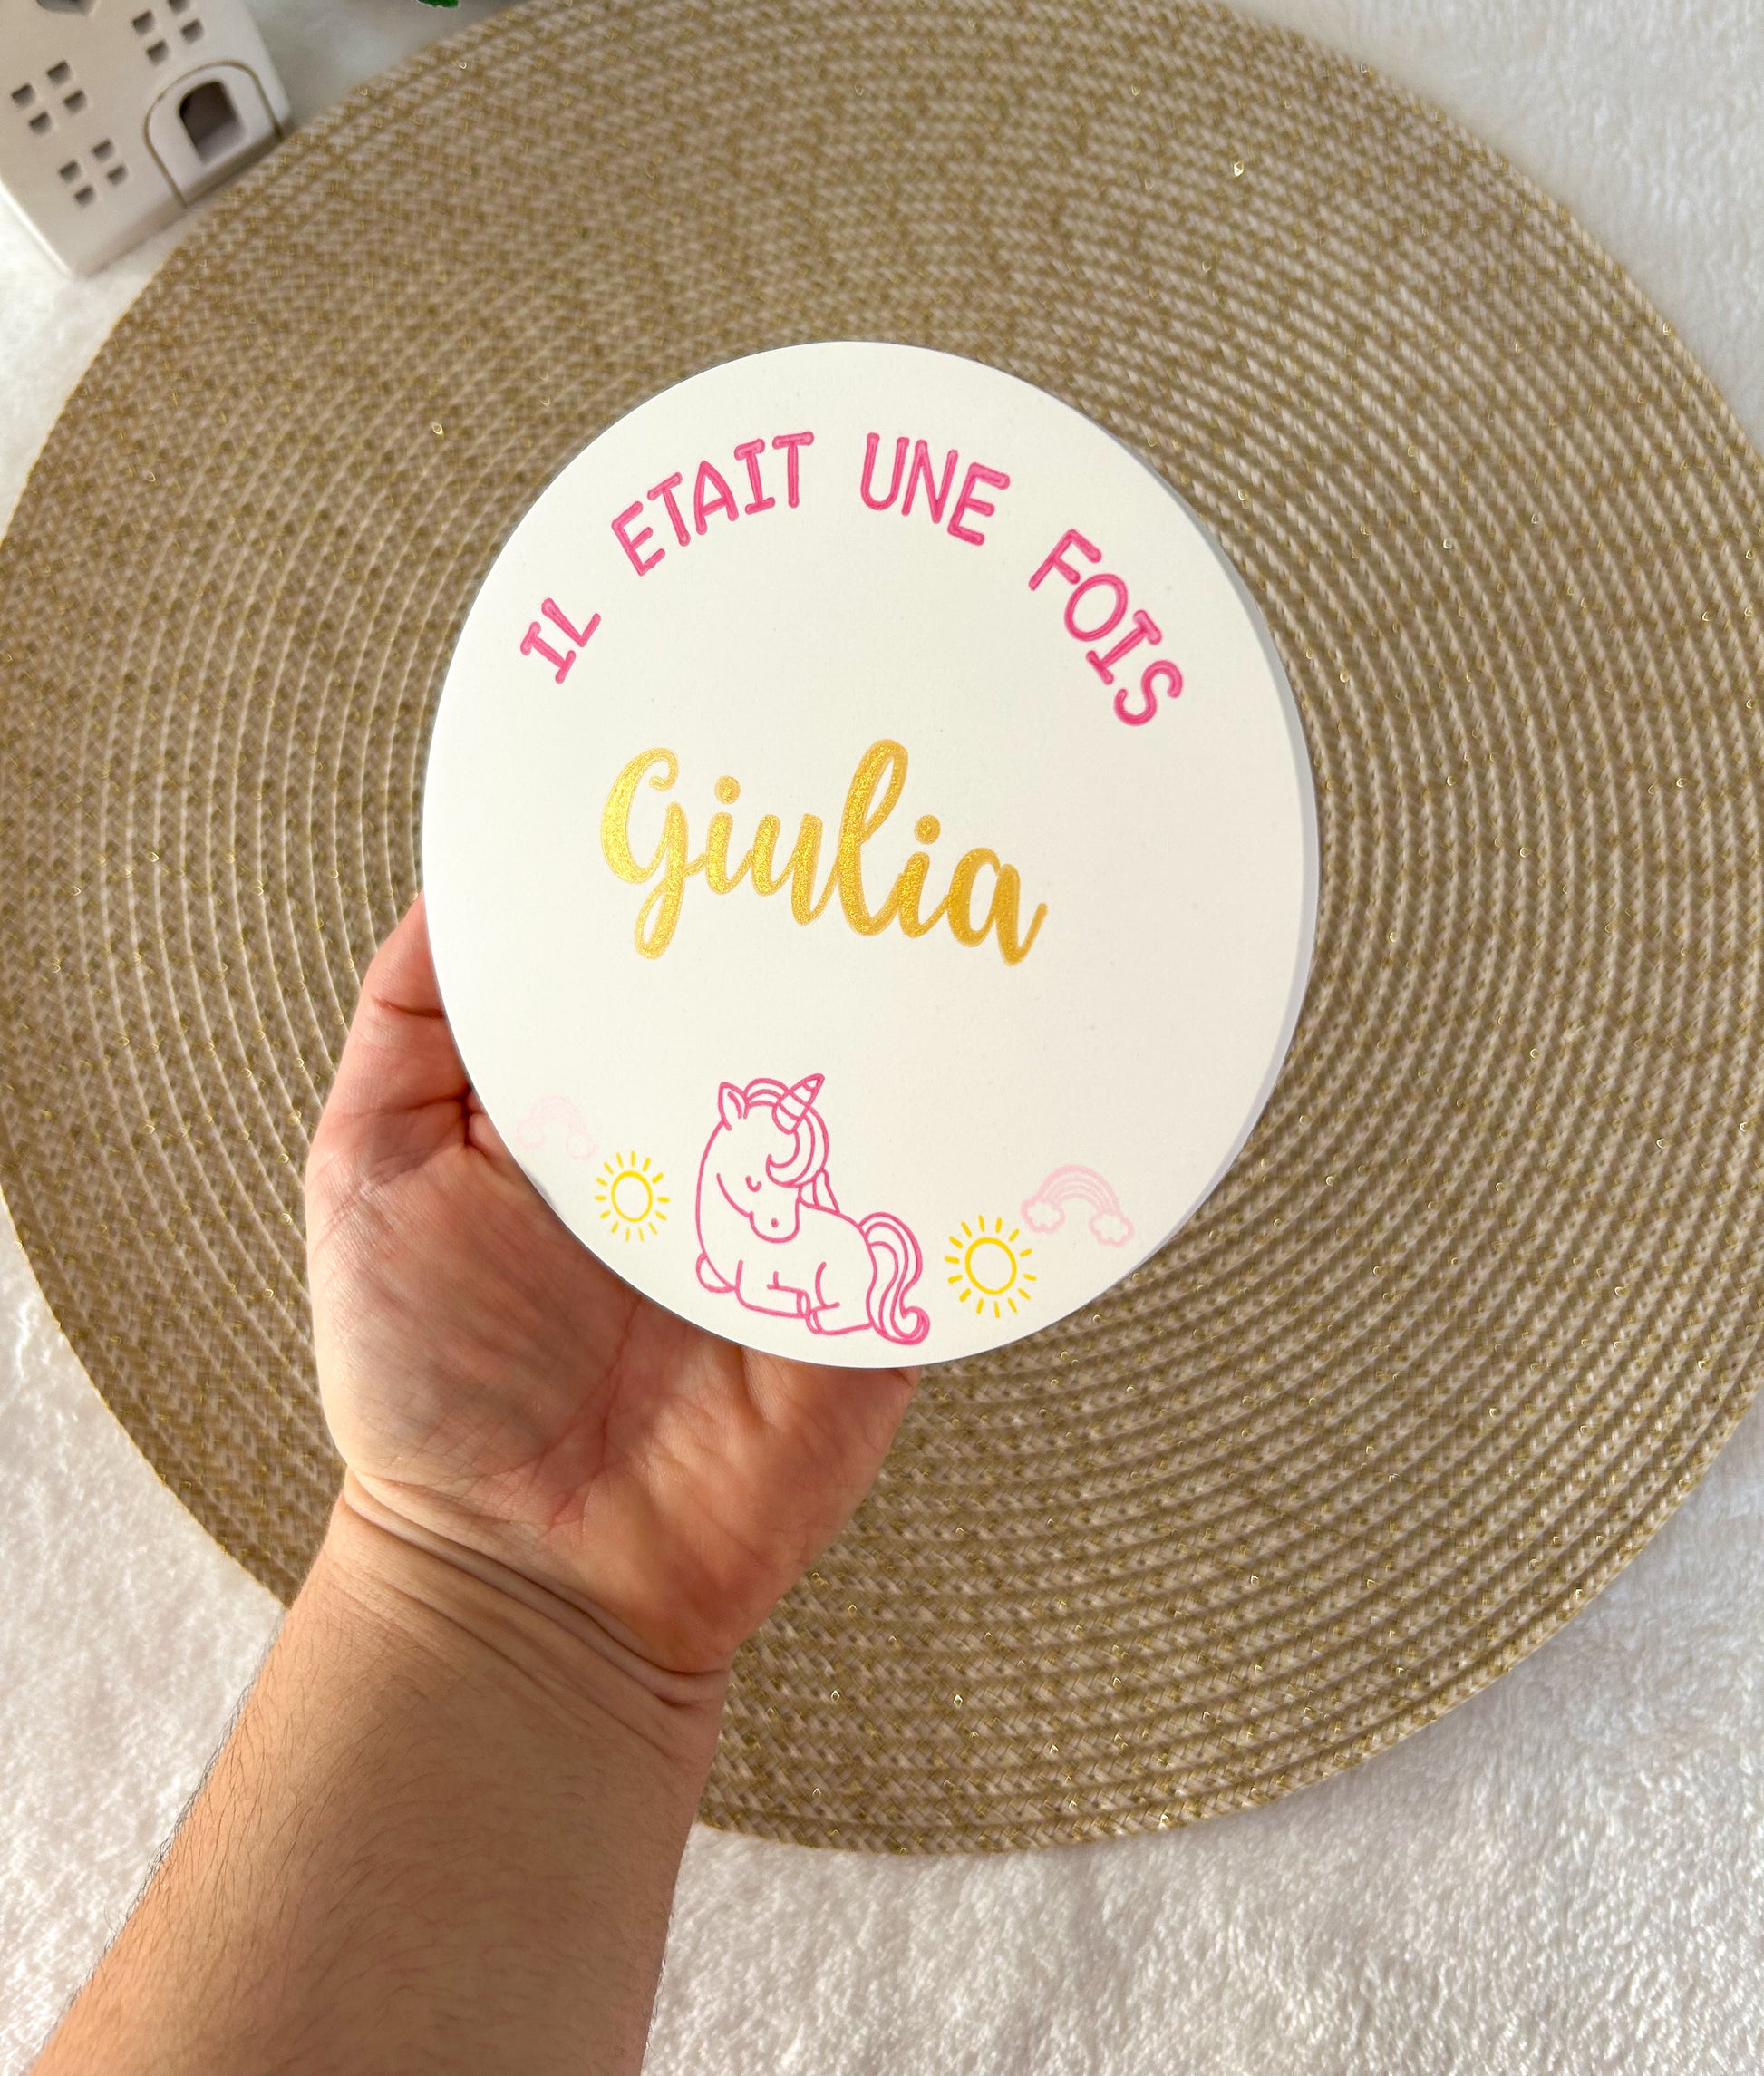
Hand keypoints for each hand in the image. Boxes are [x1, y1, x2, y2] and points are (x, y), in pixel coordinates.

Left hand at [305, 895, 916, 1677]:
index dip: (693, 880)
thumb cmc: (425, 1377)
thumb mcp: (369, 1167)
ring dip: (907, 1024)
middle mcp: (709, 1138)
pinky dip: (969, 1149)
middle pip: (784, 1004)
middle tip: (860, 826)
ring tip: (945, 922)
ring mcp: (802, 1215)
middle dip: (820, 929)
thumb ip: (411, 1024)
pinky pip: (942, 1210)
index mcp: (601, 1094)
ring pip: (879, 1089)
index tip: (725, 787)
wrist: (526, 1571)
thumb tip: (457, 878)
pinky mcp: (872, 1301)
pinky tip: (990, 1073)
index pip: (663, 957)